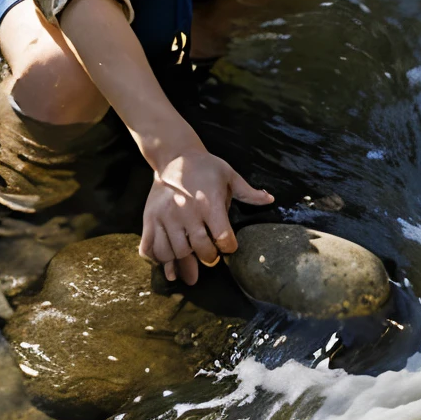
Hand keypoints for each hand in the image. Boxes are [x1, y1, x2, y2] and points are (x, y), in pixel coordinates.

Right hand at [139, 147, 272, 284]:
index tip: (228, 246)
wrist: (174, 155)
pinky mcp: (150, 218)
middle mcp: (186, 213)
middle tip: (210, 256)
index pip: (223, 238)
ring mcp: (165, 217)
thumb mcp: (229, 175)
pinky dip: (158, 258)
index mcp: (209, 204)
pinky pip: (150, 246)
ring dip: (183, 262)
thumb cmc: (205, 166)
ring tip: (189, 263)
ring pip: (174, 253)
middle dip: (209, 257)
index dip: (229, 247)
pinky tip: (167, 262)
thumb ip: (248, 192)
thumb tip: (270, 199)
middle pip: (200, 250)